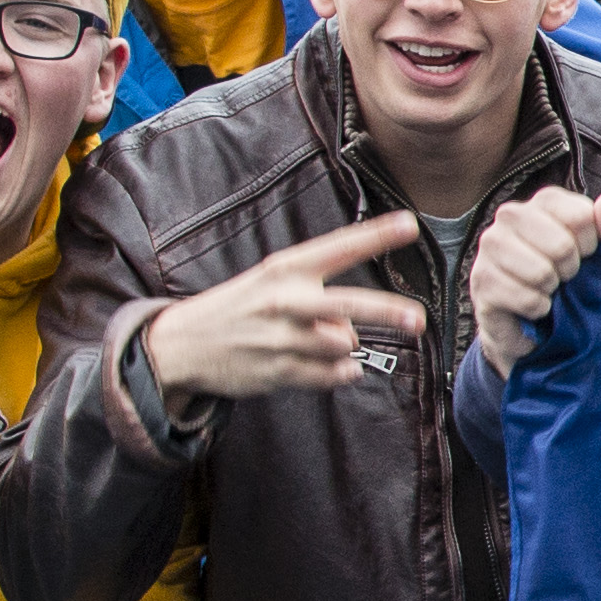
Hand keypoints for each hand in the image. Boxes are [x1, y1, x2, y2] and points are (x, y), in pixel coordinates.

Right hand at [137, 211, 430, 398]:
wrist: (182, 344)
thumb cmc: (240, 307)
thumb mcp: (271, 283)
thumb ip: (318, 298)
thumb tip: (354, 335)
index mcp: (286, 268)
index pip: (339, 247)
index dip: (377, 236)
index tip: (411, 224)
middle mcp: (285, 300)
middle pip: (349, 306)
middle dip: (387, 313)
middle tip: (419, 321)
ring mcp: (282, 338)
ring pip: (344, 346)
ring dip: (343, 347)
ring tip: (316, 341)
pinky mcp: (280, 371)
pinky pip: (333, 375)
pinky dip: (339, 373)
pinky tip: (324, 365)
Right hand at [470, 186, 600, 374]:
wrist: (527, 318)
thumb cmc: (563, 274)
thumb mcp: (592, 249)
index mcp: (542, 201)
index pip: (581, 216)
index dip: (590, 244)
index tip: (583, 253)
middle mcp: (510, 215)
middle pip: (562, 246)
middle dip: (570, 270)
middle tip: (562, 276)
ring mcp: (491, 245)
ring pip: (542, 273)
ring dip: (552, 290)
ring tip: (545, 288)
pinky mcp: (481, 279)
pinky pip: (527, 299)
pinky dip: (538, 308)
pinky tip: (532, 305)